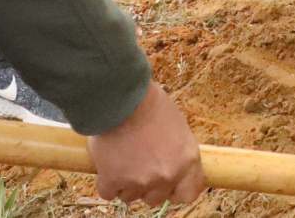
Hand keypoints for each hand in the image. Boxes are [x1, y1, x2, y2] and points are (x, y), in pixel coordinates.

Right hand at [88, 83, 206, 206]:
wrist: (120, 96)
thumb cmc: (148, 102)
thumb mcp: (176, 124)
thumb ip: (176, 149)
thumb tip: (170, 161)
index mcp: (187, 159)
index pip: (188, 193)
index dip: (176, 191)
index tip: (168, 186)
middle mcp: (167, 175)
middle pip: (155, 198)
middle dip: (146, 185)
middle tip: (137, 163)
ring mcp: (140, 181)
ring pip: (130, 196)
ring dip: (125, 181)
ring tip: (121, 156)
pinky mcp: (113, 181)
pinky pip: (108, 192)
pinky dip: (105, 180)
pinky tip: (107, 160)